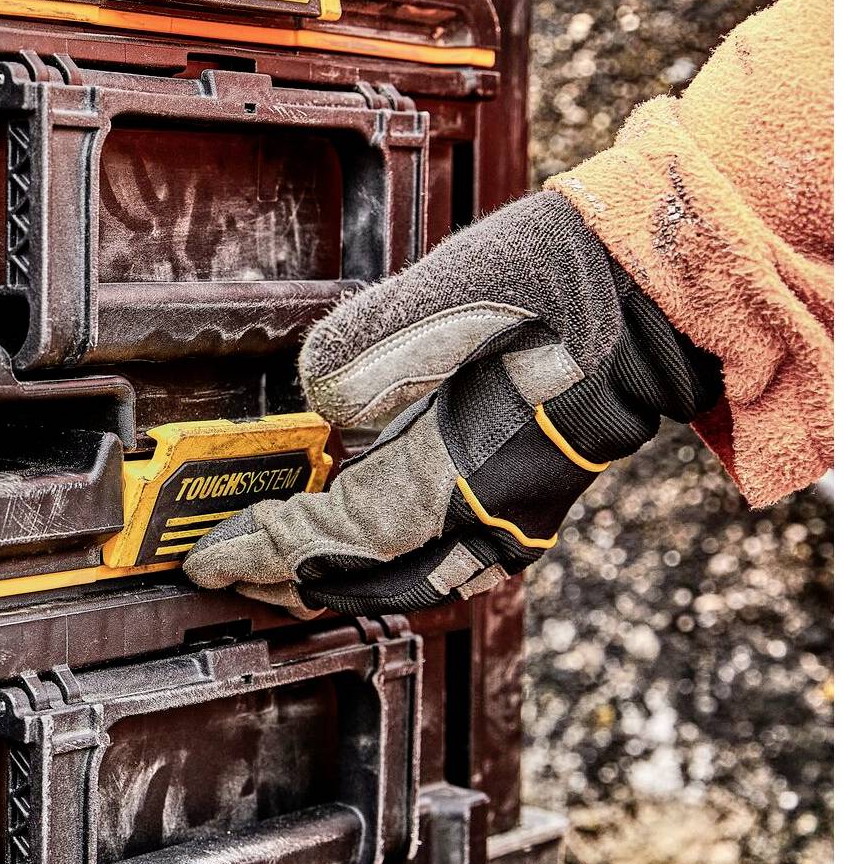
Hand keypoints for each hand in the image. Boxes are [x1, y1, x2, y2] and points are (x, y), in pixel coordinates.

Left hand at [184, 191, 721, 615]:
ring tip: (270, 564)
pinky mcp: (516, 501)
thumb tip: (319, 397)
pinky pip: (435, 556)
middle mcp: (489, 513)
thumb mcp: (448, 294)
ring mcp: (509, 515)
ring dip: (331, 576)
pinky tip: (343, 537)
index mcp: (465, 469)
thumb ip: (369, 349)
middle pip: (368, 578)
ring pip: (402, 576)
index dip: (272, 550)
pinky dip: (376, 558)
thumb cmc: (558, 283)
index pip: (343, 537)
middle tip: (226, 569)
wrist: (652, 291)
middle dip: (289, 580)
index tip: (212, 555)